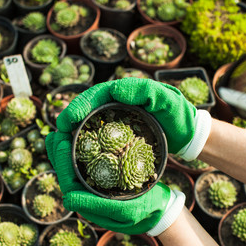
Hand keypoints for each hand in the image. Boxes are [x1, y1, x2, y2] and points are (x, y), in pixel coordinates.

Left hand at [45, 130, 172, 234]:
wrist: (162, 208)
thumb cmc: (146, 209)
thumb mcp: (124, 210)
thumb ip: (96, 205)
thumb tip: (67, 198)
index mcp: (89, 206)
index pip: (68, 183)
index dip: (62, 163)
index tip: (61, 142)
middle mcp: (88, 196)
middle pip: (68, 174)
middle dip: (59, 154)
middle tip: (55, 132)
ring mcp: (96, 187)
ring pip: (74, 168)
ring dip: (66, 151)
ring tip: (61, 132)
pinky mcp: (104, 178)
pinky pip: (87, 164)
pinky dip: (80, 150)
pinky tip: (78, 136)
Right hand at [55, 77, 197, 154]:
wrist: (187, 132)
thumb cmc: (178, 114)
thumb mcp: (166, 100)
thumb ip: (145, 91)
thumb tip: (114, 89)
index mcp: (122, 93)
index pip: (93, 96)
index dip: (78, 107)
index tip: (68, 120)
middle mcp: (115, 104)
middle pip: (85, 109)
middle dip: (69, 120)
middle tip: (58, 136)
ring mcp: (115, 119)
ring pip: (87, 123)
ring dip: (72, 133)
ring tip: (61, 147)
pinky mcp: (117, 134)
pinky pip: (95, 135)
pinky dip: (84, 143)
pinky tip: (76, 156)